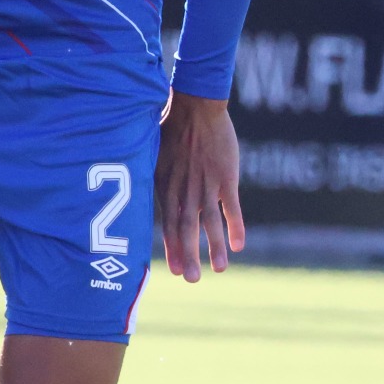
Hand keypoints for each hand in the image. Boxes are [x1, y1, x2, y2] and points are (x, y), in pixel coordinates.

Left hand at [155, 91, 245, 282]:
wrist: (195, 104)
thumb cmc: (171, 127)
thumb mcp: (153, 154)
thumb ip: (154, 178)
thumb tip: (144, 196)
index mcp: (166, 184)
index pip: (167, 222)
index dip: (172, 247)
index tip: (176, 270)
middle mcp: (185, 187)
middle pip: (186, 227)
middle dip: (190, 254)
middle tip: (192, 279)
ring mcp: (206, 182)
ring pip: (210, 221)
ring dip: (214, 247)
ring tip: (219, 270)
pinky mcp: (225, 175)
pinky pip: (231, 205)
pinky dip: (235, 226)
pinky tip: (238, 245)